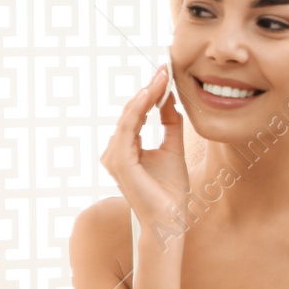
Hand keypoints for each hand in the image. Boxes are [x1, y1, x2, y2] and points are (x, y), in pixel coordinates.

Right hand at [100, 65, 189, 246]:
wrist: (170, 219)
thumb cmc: (170, 192)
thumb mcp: (173, 149)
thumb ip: (170, 125)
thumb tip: (170, 100)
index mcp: (126, 149)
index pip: (137, 114)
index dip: (150, 93)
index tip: (164, 73)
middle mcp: (115, 152)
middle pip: (130, 112)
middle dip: (148, 89)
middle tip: (164, 69)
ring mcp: (115, 157)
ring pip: (128, 117)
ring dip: (144, 95)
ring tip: (160, 77)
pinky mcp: (120, 162)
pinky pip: (127, 129)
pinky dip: (137, 110)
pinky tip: (149, 96)